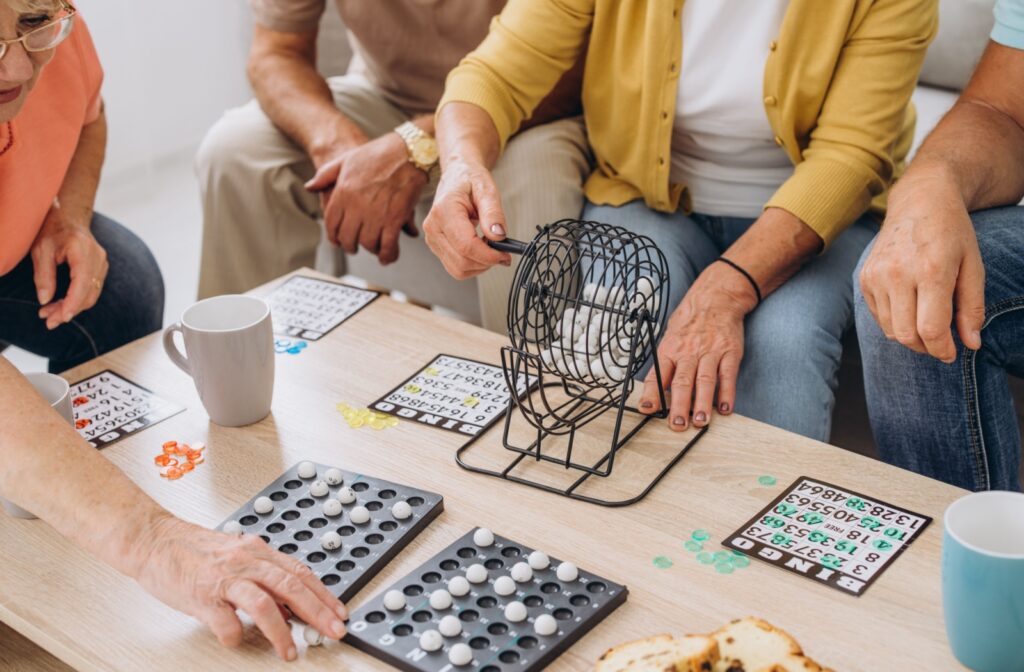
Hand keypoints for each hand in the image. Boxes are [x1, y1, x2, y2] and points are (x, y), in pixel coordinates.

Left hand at [30, 203, 108, 329]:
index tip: (60, 318)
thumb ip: (43, 275)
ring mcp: (102, 262)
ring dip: (73, 307)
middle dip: (69, 310)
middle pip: (88, 292)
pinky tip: (62, 305)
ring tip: (51, 315)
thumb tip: (45, 300)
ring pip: (92, 294)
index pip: (82, 283)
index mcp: (82, 249)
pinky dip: (78, 300)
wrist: (68, 217)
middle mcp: (97, 257)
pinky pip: (92, 289)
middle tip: (48, 321)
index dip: (73, 303)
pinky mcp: (101, 268)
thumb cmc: (52, 231)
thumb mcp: (40, 250)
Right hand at [134, 516, 347, 660]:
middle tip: (333, 632)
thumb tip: (289, 605)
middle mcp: (244, 561)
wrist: (153, 540)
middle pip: (291, 586)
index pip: (300, 572)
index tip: (339, 613)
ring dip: (282, 631)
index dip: (324, 594)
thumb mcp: (236, 555)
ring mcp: (223, 578)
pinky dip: (235, 636)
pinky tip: (237, 641)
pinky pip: (225, 621)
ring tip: (290, 652)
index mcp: (256, 551)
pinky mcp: (200, 595)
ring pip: (264, 603)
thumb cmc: (193, 551)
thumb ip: (262, 575)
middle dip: (317, 612)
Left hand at [305, 133, 426, 264]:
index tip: (337, 241)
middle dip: (350, 246)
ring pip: (367, 243)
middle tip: (354, 247)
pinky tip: (387, 256)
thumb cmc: (378, 153)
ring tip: (373, 248)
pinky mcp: (395, 219)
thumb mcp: (346, 160)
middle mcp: (357, 206)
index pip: (331, 224)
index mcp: (343, 193)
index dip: (333, 236)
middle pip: (348, 237)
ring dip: (370, 249)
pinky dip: (387, 254)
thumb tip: (310, 187)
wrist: (408, 151)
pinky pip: (388, 244)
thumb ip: (325, 175)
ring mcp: (376, 214)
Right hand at [422, 159, 510, 278]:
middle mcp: (433, 228)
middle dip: (486, 262)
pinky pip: (456, 267)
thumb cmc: (470, 180)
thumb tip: (498, 236)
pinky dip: (473, 265)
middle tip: (503, 251)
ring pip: (458, 269)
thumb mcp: (487, 189)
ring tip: (491, 248)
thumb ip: (493, 213)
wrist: (456, 176)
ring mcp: (433, 239)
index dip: (488, 255)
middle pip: (462, 262)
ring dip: (480, 265)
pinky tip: (481, 250)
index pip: (466, 245)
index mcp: (444, 211)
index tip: (505, 253)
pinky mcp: (436, 247)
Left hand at [638, 265, 756, 429]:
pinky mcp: (729, 353)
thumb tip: (655, 390)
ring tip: (701, 422)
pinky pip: (728, 375)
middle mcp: (688, 352)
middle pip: (682, 382)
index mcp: (669, 350)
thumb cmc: (689, 321)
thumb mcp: (669, 337)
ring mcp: (710, 353)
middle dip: (679, 406)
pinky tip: (725, 408)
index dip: (651, 394)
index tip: (647, 410)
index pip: (657, 375)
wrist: (716, 298)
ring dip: (703, 404)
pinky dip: (727, 393)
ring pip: (705, 382)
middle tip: (678, 424)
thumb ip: (665, 363)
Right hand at [858, 169, 984, 362]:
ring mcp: (876, 275)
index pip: (930, 329)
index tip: (952, 354)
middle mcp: (897, 274)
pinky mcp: (864, 277)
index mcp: (931, 270)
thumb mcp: (973, 266)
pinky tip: (910, 309)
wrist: (919, 202)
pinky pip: (878, 316)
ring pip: (890, 330)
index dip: (942, 349)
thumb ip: (972, 307)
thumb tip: (971, 344)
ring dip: (910, 337)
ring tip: (927, 326)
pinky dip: (895, 322)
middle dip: (926, 348)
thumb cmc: (952, 233)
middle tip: (941, 343)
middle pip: (907, 335)